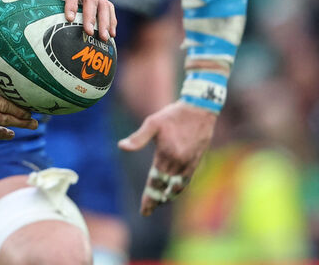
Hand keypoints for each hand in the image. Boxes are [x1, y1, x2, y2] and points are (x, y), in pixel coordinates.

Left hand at [118, 100, 216, 215]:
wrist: (200, 110)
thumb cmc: (173, 115)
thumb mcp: (153, 123)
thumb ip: (138, 138)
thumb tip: (121, 146)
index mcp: (167, 156)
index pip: (155, 183)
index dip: (149, 197)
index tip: (144, 210)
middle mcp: (180, 163)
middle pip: (166, 188)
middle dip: (156, 200)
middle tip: (147, 211)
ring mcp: (190, 163)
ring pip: (178, 186)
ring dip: (168, 195)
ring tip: (159, 202)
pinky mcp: (197, 160)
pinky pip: (187, 179)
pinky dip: (179, 187)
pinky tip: (174, 189)